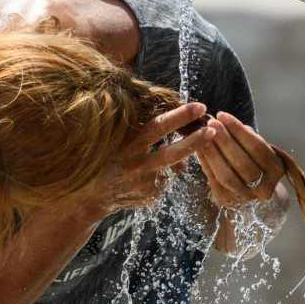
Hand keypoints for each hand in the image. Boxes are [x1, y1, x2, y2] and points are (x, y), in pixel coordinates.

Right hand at [83, 102, 215, 217]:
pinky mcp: (151, 194)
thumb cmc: (106, 158)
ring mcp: (146, 183)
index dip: (180, 116)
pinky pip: (169, 176)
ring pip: (175, 165)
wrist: (91, 197)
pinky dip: (171, 166)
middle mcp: (137, 166)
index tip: (198, 106)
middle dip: (195, 139)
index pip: (157, 128)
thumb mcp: (116, 139)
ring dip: (190, 151)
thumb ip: (139, 130)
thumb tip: (170, 120)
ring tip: (205, 137)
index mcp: (128, 146)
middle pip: (173, 152)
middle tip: (213, 128)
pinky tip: (164, 162)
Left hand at [196, 111, 285, 205]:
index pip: (257, 147)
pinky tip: (199, 149)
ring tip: (203, 136)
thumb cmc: (256, 163)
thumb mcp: (258, 150)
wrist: (254, 193)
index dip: (238, 131)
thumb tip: (225, 121)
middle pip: (242, 162)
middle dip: (224, 141)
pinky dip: (205, 163)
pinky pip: (214, 180)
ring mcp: (246, 197)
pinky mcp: (228, 201)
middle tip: (211, 124)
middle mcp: (264, 187)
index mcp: (276, 169)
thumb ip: (246, 137)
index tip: (223, 115)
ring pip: (226, 175)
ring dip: (213, 153)